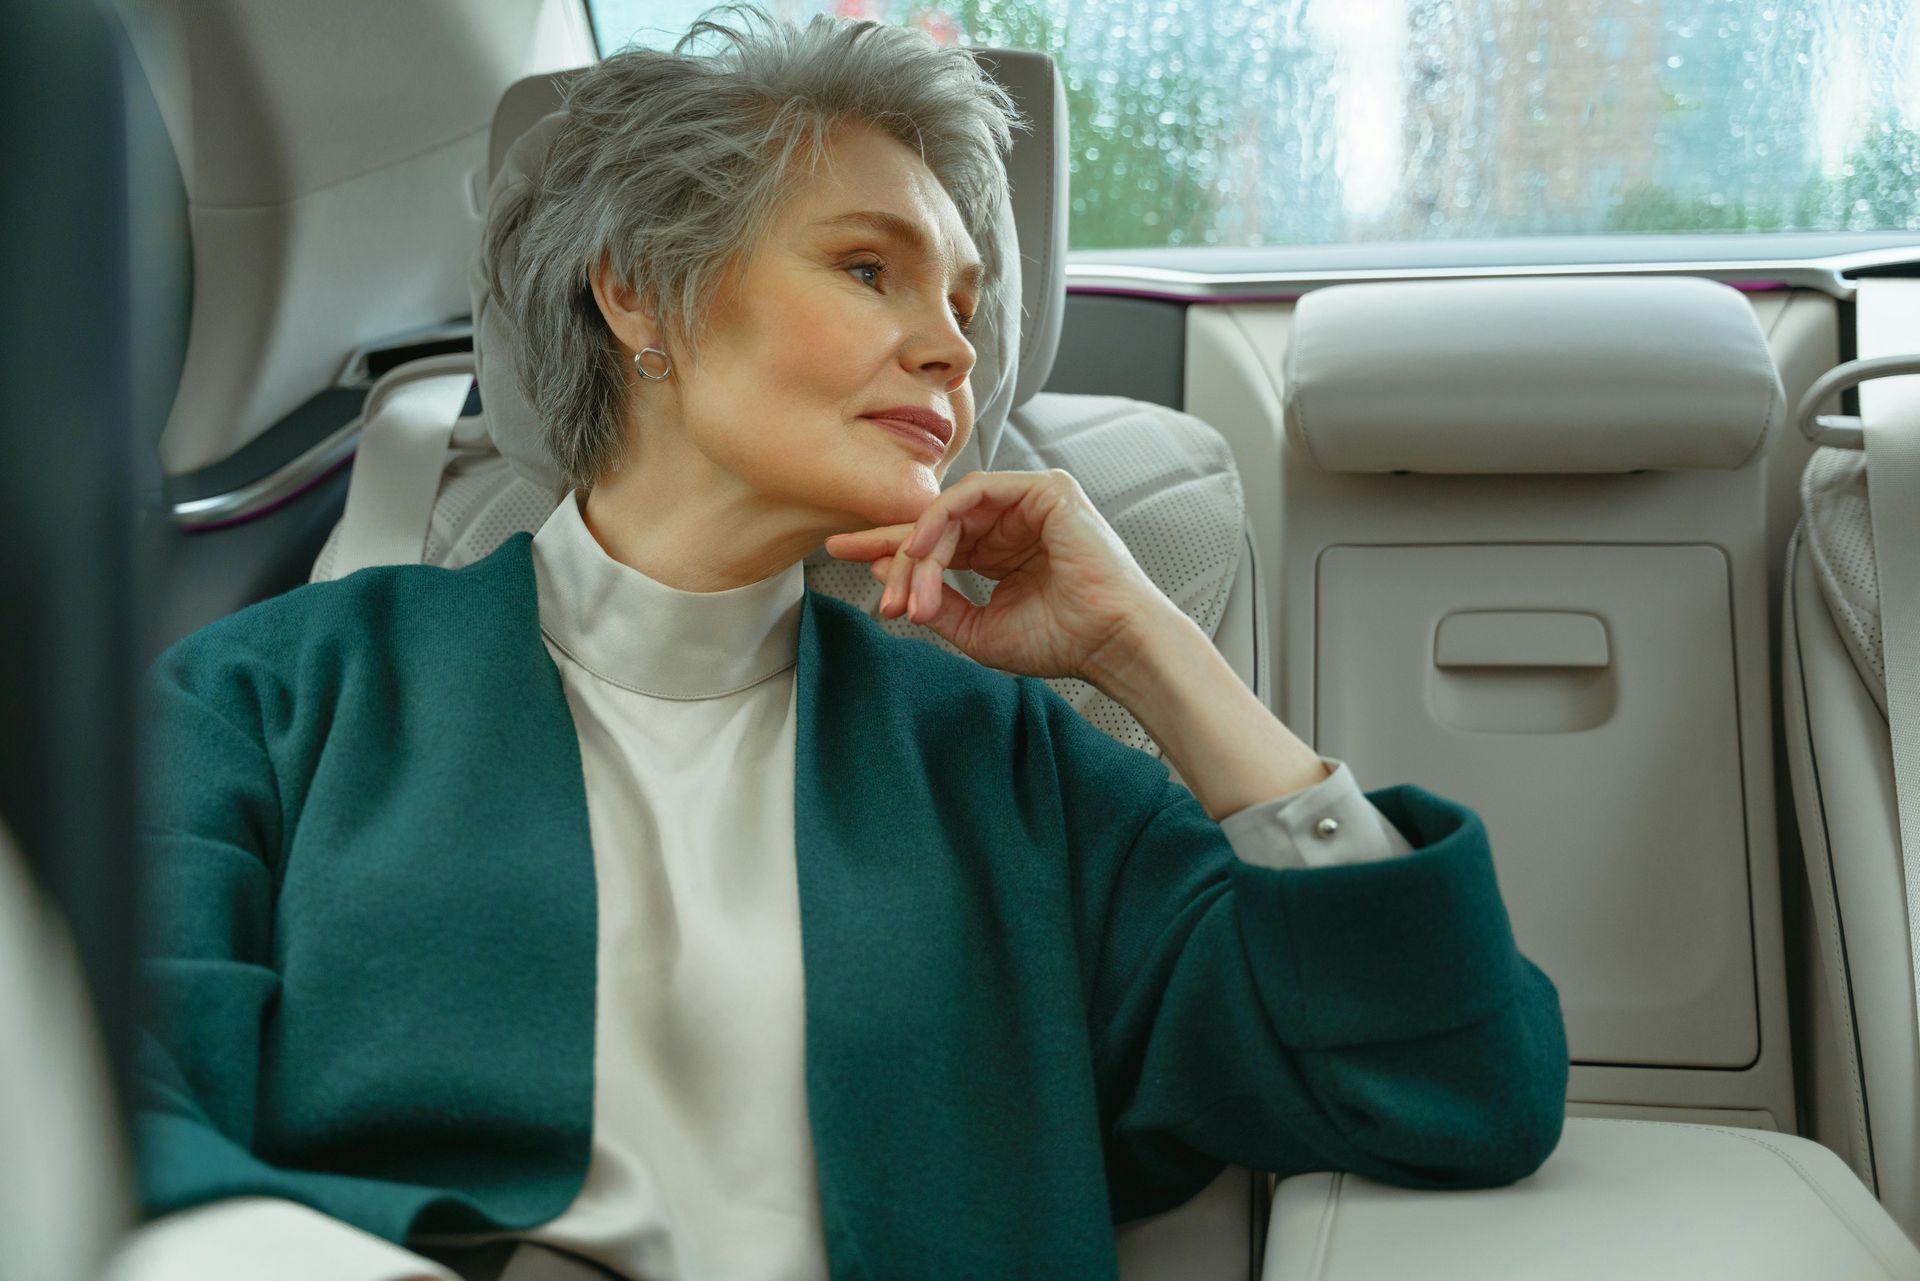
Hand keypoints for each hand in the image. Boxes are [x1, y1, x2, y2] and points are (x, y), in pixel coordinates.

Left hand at [821, 469, 1170, 682]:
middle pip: (936, 523)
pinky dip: (942, 516)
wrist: (1111, 645)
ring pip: (951, 510)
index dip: (889, 548)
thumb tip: (882, 574)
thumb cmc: (1060, 642)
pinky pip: (976, 493)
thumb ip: (936, 602)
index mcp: (1001, 550)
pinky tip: (922, 546)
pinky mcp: (1045, 490)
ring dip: (920, 547)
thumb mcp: (979, 629)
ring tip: (906, 585)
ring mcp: (1030, 501)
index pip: (937, 541)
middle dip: (895, 552)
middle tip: (869, 577)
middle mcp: (1014, 520)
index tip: (842, 551)